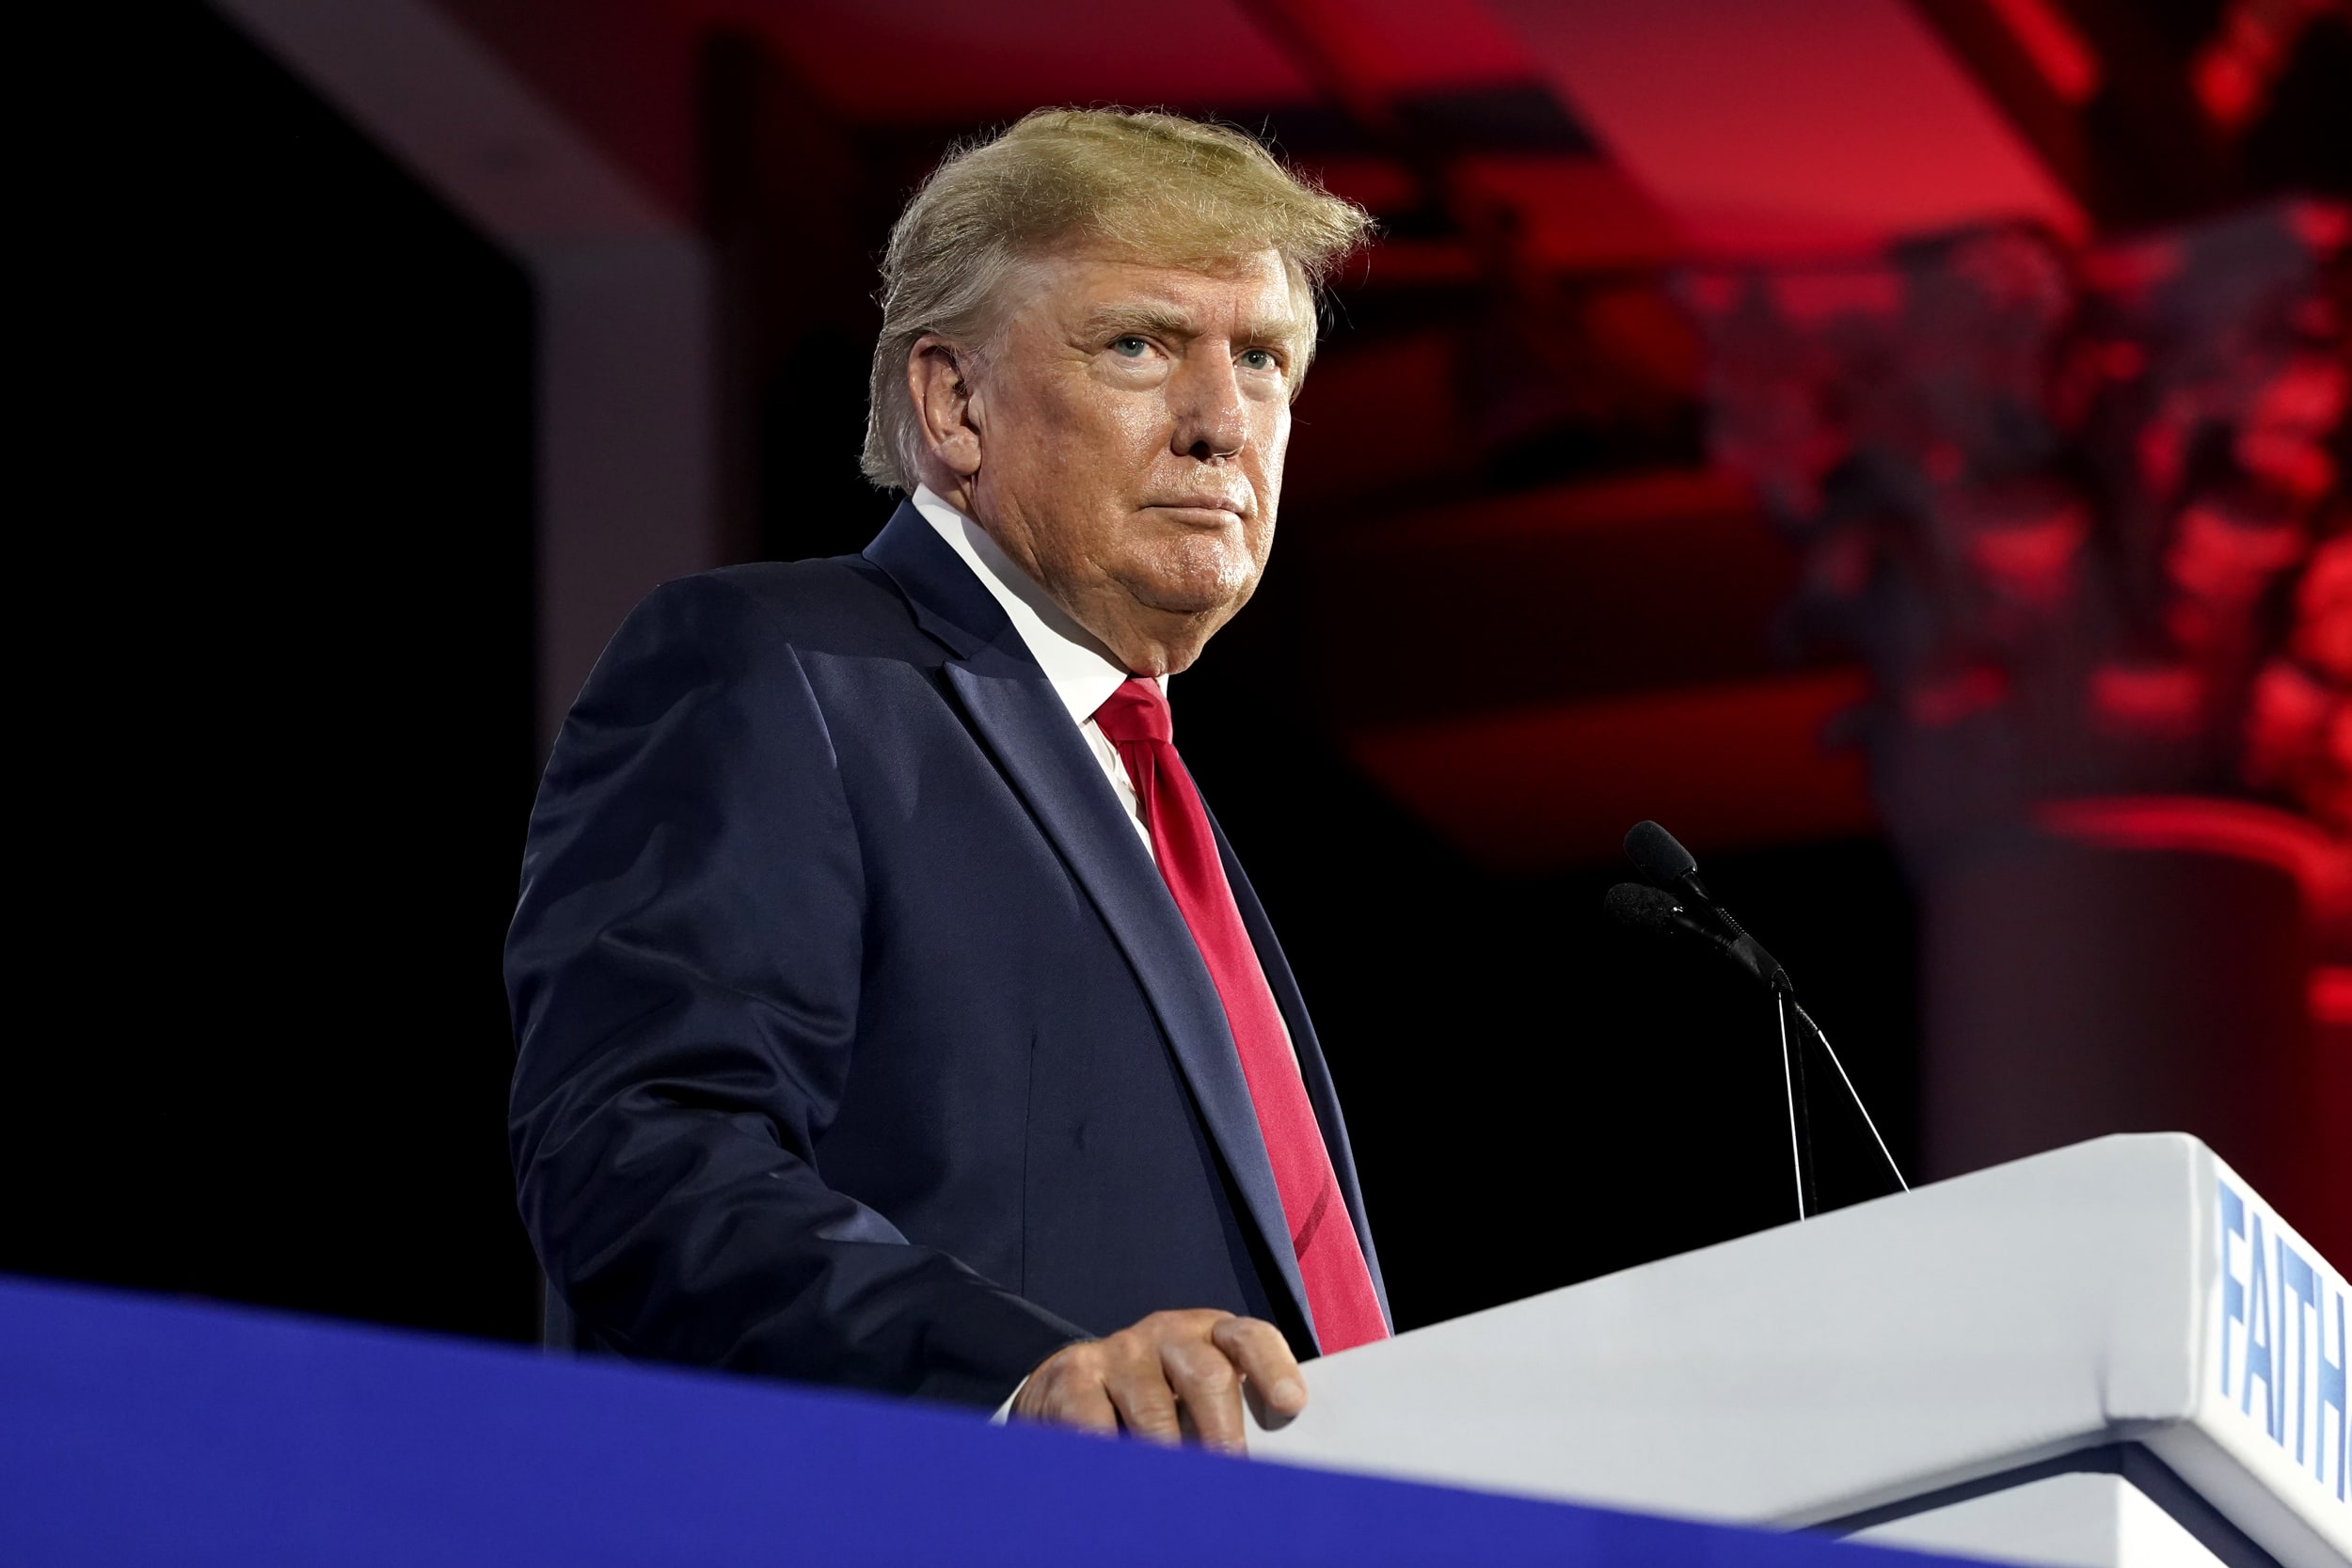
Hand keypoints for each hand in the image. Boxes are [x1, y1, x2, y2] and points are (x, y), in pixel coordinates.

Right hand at [1009, 1309, 1305, 1452]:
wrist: (1072, 1387)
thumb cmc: (1155, 1402)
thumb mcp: (1195, 1399)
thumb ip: (1229, 1417)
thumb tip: (1268, 1467)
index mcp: (1211, 1336)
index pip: (1250, 1339)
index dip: (1273, 1368)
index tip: (1290, 1404)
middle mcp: (1168, 1334)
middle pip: (1207, 1375)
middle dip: (1223, 1430)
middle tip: (1230, 1470)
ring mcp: (1120, 1351)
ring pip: (1154, 1407)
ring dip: (1170, 1454)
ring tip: (1179, 1493)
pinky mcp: (1075, 1374)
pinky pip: (1096, 1422)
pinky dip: (1112, 1455)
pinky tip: (1123, 1478)